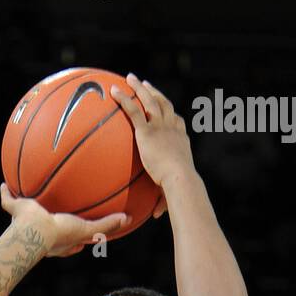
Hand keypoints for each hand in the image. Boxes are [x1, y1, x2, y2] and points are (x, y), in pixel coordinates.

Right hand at [0, 186, 129, 257]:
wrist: (35, 230)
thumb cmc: (59, 232)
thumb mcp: (86, 229)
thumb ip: (106, 225)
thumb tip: (127, 219)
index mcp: (58, 241)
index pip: (71, 243)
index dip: (77, 241)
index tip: (82, 234)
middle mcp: (41, 234)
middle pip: (48, 227)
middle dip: (51, 221)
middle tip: (57, 214)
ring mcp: (24, 223)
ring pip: (24, 213)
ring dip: (24, 206)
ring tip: (26, 193)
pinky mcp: (14, 211)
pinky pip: (8, 199)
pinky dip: (4, 192)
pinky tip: (3, 183)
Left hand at [110, 74, 194, 217]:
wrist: (179, 179)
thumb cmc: (178, 189)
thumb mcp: (171, 192)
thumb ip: (162, 202)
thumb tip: (155, 216)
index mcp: (180, 140)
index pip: (176, 122)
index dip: (170, 113)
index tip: (165, 107)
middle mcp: (172, 128)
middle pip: (164, 104)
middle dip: (155, 93)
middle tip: (146, 84)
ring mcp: (161, 127)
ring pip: (150, 100)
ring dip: (140, 88)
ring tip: (131, 78)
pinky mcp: (147, 130)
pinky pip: (134, 110)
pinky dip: (124, 99)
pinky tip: (114, 91)